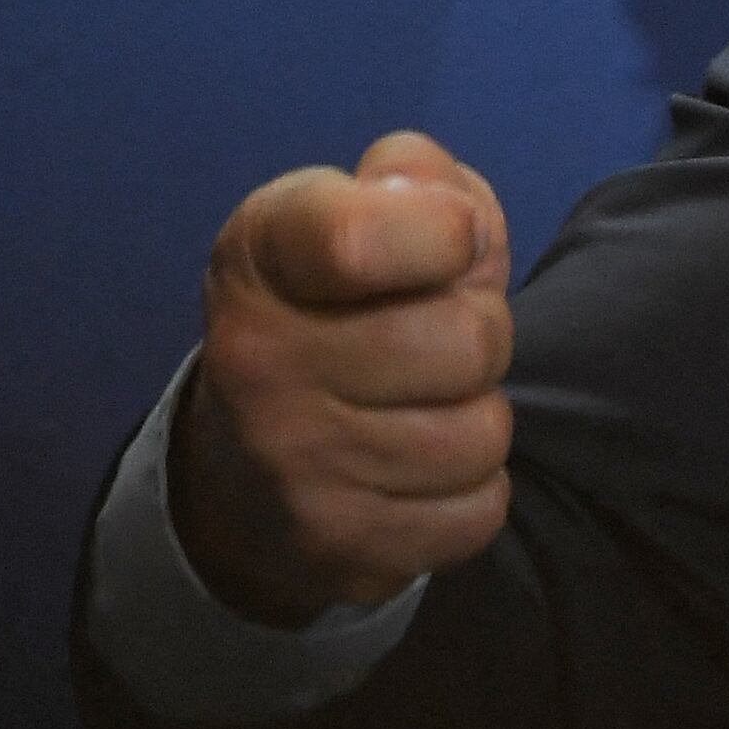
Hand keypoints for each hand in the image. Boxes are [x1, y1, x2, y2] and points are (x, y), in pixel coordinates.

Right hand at [169, 131, 514, 625]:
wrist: (246, 466)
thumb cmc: (335, 306)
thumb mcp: (362, 210)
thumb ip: (423, 181)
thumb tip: (462, 223)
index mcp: (262, 252)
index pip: (359, 240)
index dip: (444, 232)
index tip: (449, 238)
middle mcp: (257, 359)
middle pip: (469, 341)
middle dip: (480, 332)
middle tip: (435, 339)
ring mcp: (292, 464)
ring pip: (482, 435)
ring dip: (477, 418)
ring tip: (424, 405)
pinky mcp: (336, 548)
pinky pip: (478, 512)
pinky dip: (471, 492)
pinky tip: (418, 471)